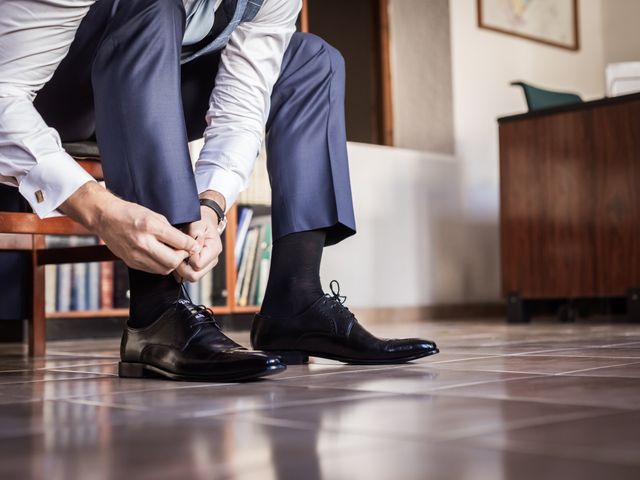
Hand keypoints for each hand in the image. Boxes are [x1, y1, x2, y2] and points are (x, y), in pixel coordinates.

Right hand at [60, 182, 200, 273]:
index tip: (195, 246)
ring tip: (173, 254)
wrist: (105, 218)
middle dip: (182, 257)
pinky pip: (152, 270)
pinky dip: (161, 266)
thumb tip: (186, 242)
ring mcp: (135, 255)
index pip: (179, 242)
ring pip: (164, 269)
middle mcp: (143, 243)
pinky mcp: (131, 262)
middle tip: (184, 251)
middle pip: (173, 261)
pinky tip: (161, 257)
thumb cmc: (130, 213)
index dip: (191, 245)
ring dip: (172, 263)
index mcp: (150, 227)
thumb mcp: (154, 215)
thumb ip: (170, 230)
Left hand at [174, 205, 222, 281]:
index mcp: (214, 249)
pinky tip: (177, 259)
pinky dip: (179, 271)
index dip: (187, 257)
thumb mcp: (198, 222)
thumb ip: (195, 233)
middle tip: (176, 254)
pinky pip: (186, 277)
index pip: (198, 264)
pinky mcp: (198, 269)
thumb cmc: (201, 222)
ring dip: (179, 270)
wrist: (203, 223)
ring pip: (189, 278)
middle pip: (194, 275)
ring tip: (176, 255)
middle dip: (181, 267)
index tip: (182, 248)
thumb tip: (193, 247)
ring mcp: (205, 267)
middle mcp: (211, 261)